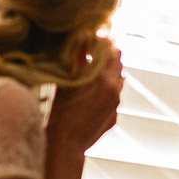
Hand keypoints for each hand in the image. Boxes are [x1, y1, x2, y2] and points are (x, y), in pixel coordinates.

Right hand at [47, 36, 122, 151]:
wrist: (65, 145)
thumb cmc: (61, 111)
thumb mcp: (68, 80)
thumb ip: (78, 56)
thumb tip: (85, 33)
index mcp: (105, 80)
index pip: (111, 51)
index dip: (102, 42)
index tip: (93, 36)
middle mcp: (115, 92)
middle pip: (117, 65)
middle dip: (106, 56)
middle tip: (93, 48)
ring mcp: (115, 106)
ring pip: (116, 81)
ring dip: (106, 73)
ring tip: (91, 68)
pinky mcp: (112, 118)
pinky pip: (112, 97)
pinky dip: (105, 89)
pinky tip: (93, 90)